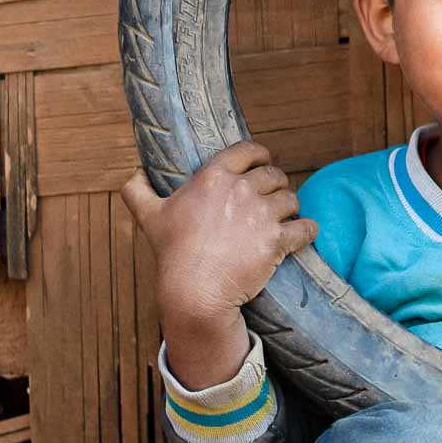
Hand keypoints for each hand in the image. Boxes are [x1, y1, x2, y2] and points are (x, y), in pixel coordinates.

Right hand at [117, 141, 319, 333]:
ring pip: (292, 199)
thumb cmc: (172, 253)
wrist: (194, 291)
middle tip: (270, 200)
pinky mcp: (277, 239)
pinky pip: (306, 227)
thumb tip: (134, 173)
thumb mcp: (149, 217)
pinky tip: (303, 233)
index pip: (249, 151)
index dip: (260, 156)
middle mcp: (240, 189)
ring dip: (290, 209)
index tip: (263, 164)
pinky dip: (308, 230)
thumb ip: (138, 191)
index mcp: (213, 177)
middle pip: (275, 175)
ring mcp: (261, 214)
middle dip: (275, 186)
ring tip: (281, 220)